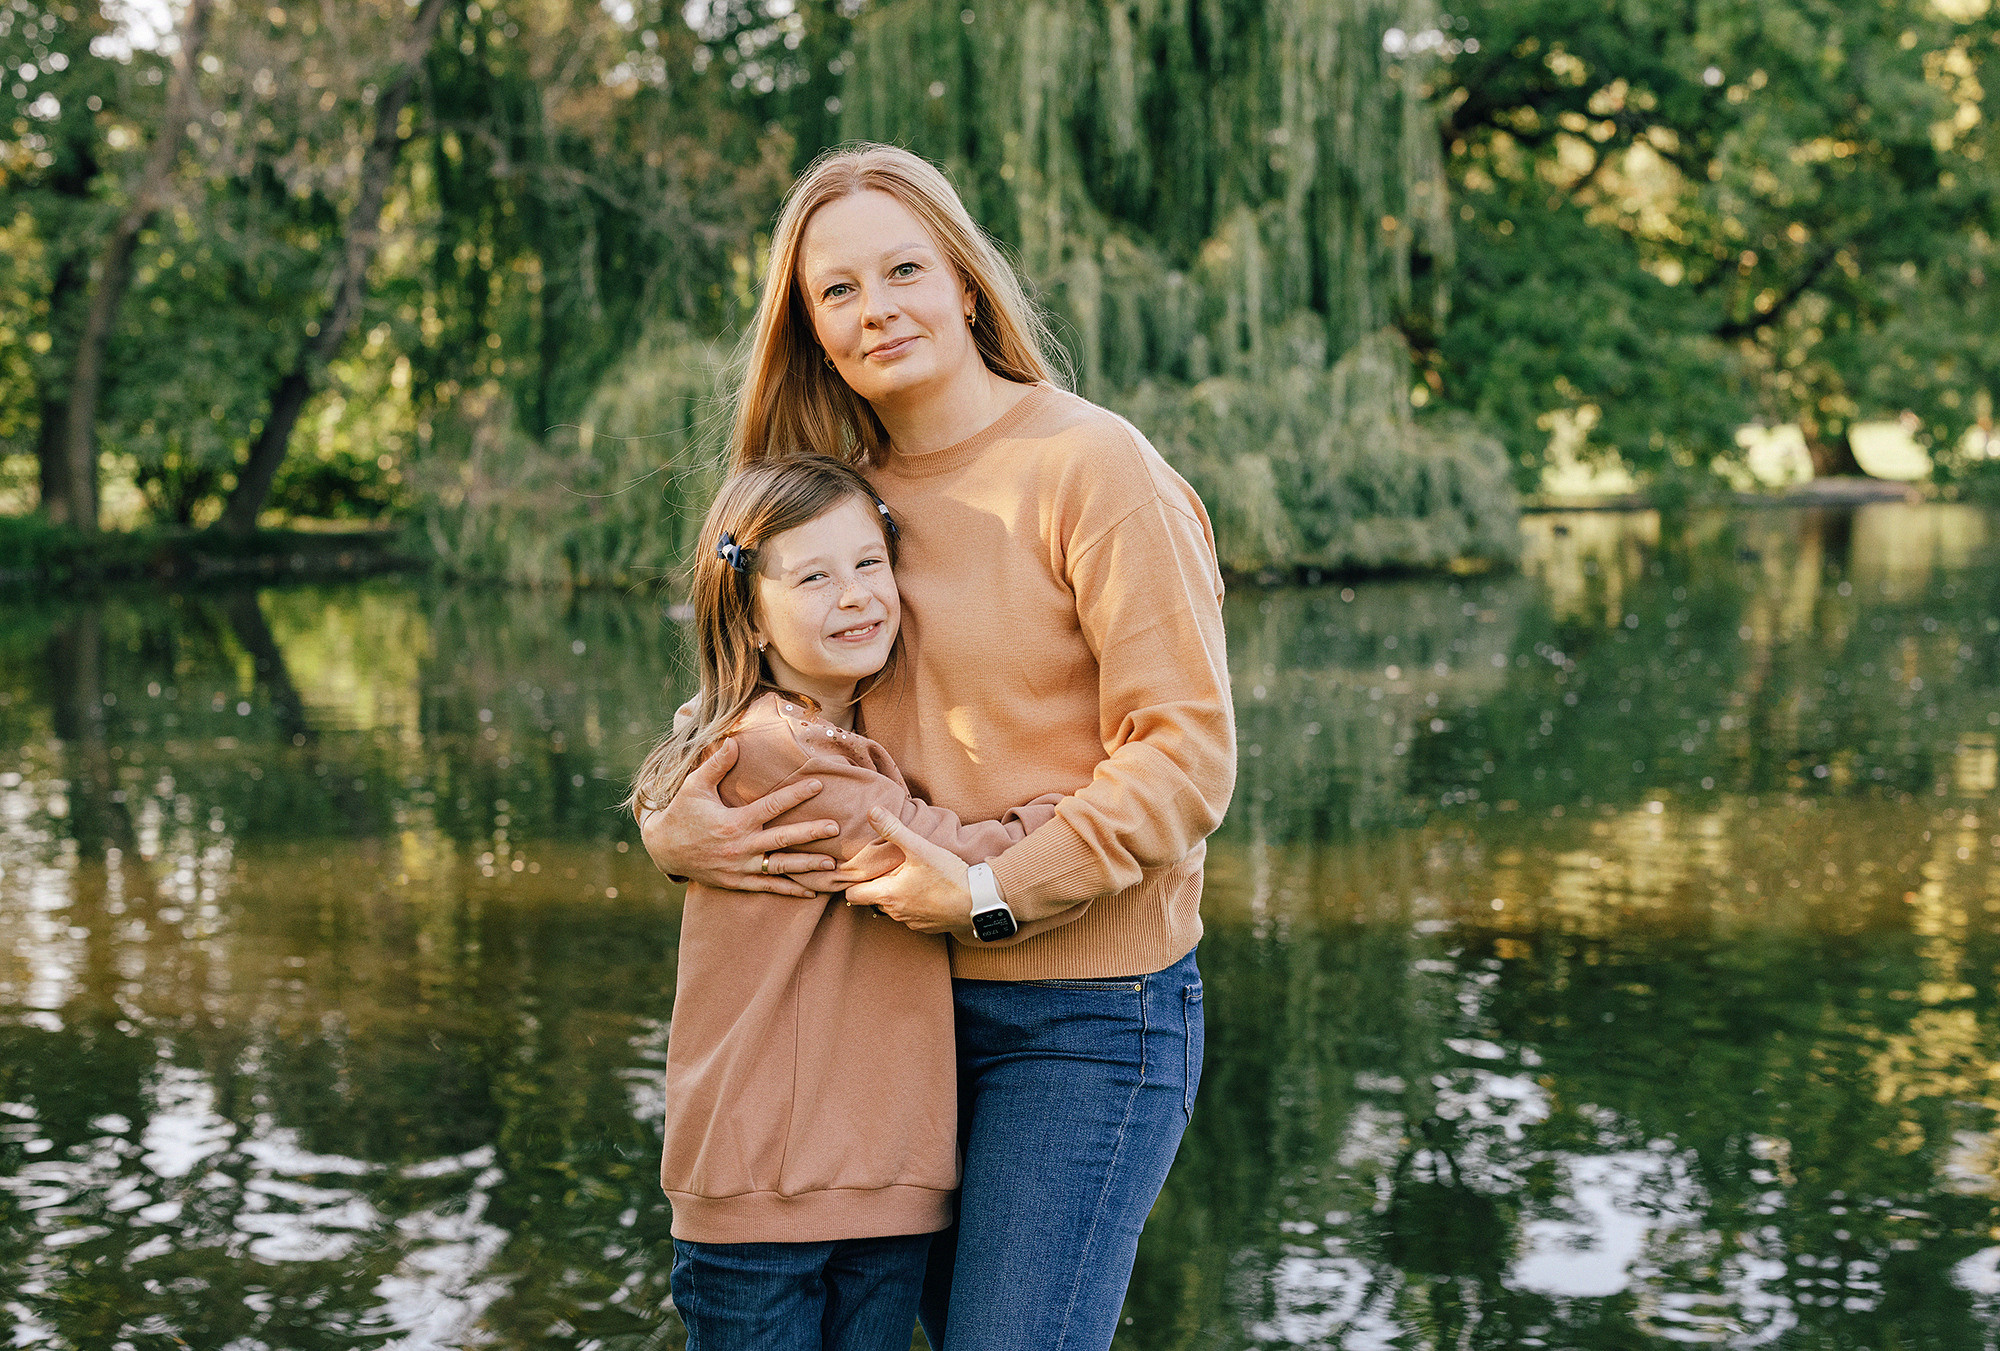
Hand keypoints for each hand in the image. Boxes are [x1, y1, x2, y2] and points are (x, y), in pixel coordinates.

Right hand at [637, 738, 839, 897]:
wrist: (662, 849)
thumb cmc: (681, 813)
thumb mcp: (694, 786)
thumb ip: (716, 765)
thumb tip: (733, 740)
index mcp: (733, 822)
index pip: (771, 806)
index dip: (796, 795)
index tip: (819, 786)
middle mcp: (739, 847)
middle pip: (781, 840)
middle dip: (810, 833)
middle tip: (835, 827)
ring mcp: (739, 868)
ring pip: (778, 868)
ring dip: (806, 867)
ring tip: (831, 865)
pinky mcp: (736, 882)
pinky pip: (767, 887)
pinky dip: (789, 890)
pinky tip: (811, 892)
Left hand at [843, 809, 974, 935]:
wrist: (979, 902)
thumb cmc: (949, 876)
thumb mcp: (920, 848)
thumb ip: (893, 830)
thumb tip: (872, 811)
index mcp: (888, 894)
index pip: (853, 896)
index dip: (853, 883)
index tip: (860, 871)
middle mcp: (896, 913)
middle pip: (872, 901)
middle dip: (876, 886)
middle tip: (888, 869)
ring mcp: (912, 923)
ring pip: (892, 909)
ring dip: (896, 896)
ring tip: (909, 877)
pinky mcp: (927, 928)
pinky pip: (911, 916)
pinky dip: (913, 905)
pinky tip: (926, 891)